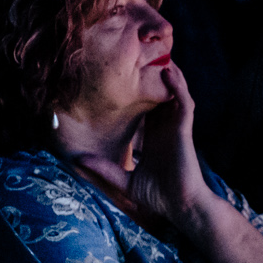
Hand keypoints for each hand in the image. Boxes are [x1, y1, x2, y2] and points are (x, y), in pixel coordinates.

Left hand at [68, 65, 217, 230]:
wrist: (180, 207)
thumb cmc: (158, 197)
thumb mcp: (124, 181)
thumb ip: (104, 169)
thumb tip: (78, 159)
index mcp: (154, 138)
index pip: (146, 109)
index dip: (138, 92)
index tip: (122, 77)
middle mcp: (166, 129)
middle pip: (161, 96)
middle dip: (154, 77)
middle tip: (141, 55)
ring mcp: (176, 128)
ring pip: (175, 94)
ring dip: (171, 76)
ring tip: (160, 55)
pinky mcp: (184, 130)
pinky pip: (183, 104)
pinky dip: (178, 88)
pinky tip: (169, 73)